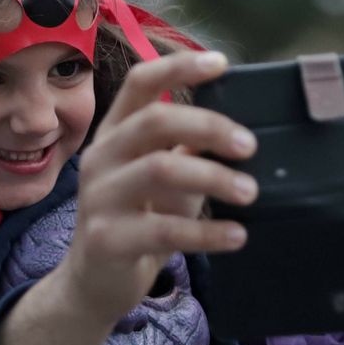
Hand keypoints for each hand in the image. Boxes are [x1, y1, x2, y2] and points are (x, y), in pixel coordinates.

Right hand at [51, 51, 257, 324]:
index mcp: (115, 132)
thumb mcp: (162, 176)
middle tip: (250, 146)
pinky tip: (236, 235)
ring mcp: (99, 197)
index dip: (179, 67)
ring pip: (160, 169)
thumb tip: (242, 129)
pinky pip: (164, 230)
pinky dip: (207, 232)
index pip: (140, 82)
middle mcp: (101, 156)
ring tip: (250, 192)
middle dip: (209, 127)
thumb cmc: (138, 218)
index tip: (221, 63)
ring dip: (214, 178)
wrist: (93, 282)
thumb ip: (187, 149)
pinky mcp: (107, 239)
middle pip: (154, 120)